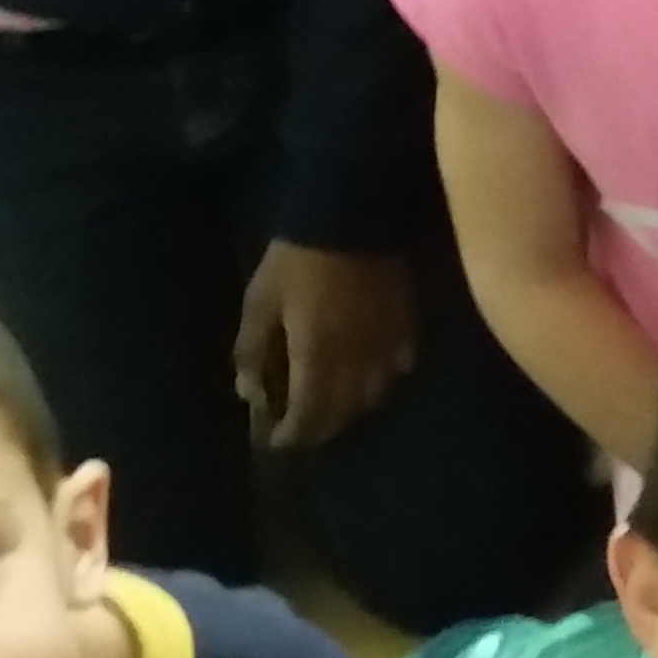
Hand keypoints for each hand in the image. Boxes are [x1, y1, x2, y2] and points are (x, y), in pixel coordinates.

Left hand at [235, 243, 416, 452]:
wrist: (352, 217)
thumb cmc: (297, 260)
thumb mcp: (261, 302)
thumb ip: (252, 350)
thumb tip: (249, 391)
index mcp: (318, 360)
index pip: (309, 416)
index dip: (292, 434)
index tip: (275, 439)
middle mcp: (357, 364)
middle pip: (343, 414)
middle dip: (321, 427)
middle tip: (303, 428)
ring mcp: (388, 346)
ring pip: (375, 396)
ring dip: (352, 408)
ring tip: (335, 404)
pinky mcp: (408, 325)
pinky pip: (399, 366)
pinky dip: (384, 378)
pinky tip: (374, 371)